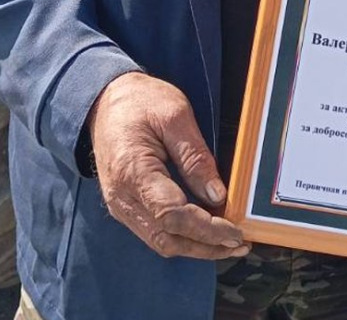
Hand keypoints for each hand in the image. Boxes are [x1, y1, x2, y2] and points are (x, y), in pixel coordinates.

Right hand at [88, 71, 249, 259]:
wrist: (105, 101)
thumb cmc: (140, 101)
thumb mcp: (175, 115)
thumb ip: (195, 157)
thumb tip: (217, 195)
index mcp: (134, 172)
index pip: (173, 216)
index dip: (207, 230)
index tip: (236, 232)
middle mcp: (123, 198)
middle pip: (167, 239)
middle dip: (206, 246)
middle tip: (241, 243)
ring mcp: (121, 205)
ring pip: (162, 241)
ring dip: (196, 246)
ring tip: (228, 241)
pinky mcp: (126, 206)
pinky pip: (156, 232)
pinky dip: (183, 236)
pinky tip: (206, 229)